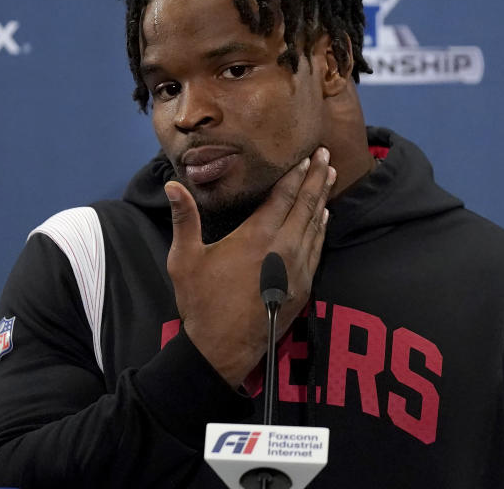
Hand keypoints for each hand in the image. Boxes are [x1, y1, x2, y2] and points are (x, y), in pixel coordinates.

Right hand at [164, 147, 335, 387]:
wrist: (222, 349)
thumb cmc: (201, 302)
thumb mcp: (184, 259)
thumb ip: (184, 219)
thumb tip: (173, 185)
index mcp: (256, 237)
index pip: (283, 197)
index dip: (296, 174)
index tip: (306, 155)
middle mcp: (283, 248)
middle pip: (306, 205)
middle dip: (316, 178)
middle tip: (325, 154)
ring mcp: (297, 268)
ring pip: (315, 225)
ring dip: (323, 199)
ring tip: (330, 176)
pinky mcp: (302, 286)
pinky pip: (317, 249)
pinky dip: (322, 228)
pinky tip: (325, 218)